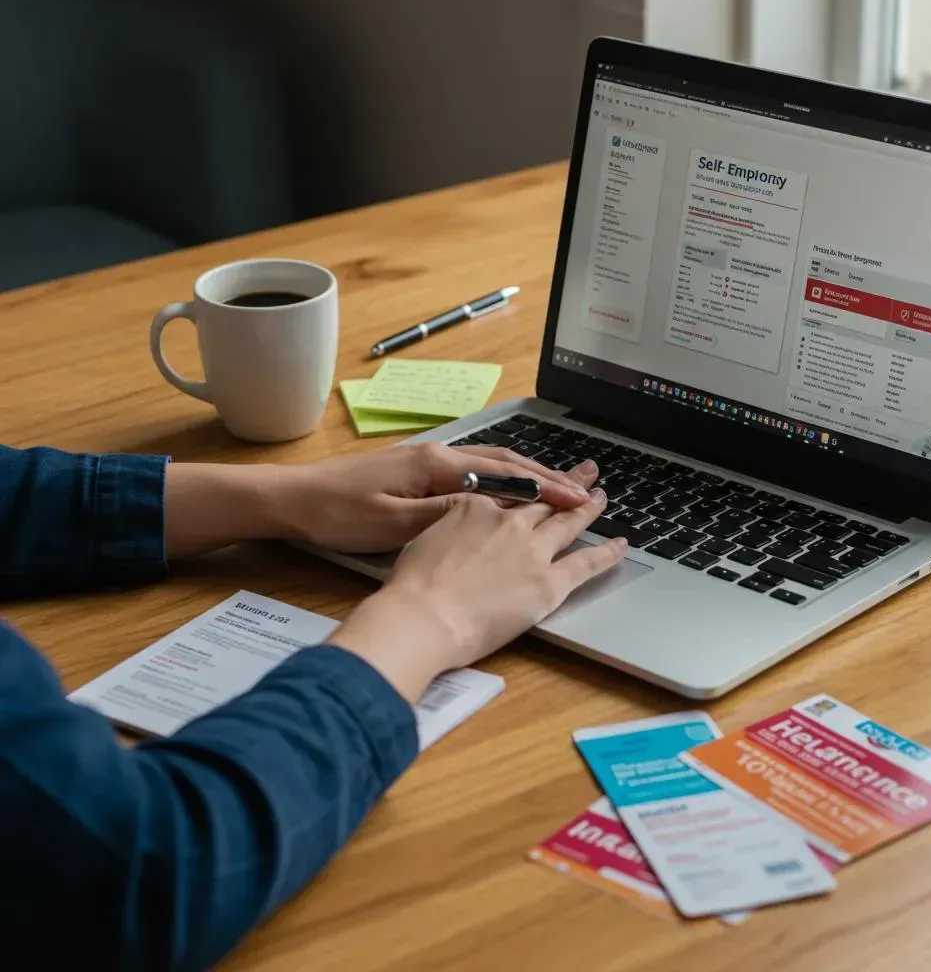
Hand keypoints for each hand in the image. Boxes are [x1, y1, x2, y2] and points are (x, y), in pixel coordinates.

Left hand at [271, 443, 594, 553]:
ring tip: (563, 481)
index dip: (546, 487)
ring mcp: (428, 458)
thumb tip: (488, 510)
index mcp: (436, 465)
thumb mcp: (392, 524)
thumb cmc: (339, 513)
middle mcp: (438, 455)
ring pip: (493, 461)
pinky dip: (505, 476)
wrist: (296, 498)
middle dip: (549, 474)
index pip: (506, 474)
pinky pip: (476, 468)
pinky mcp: (418, 469)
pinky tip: (512, 486)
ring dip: (530, 472)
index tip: (580, 499)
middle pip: (507, 460)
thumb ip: (443, 515)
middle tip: (587, 482)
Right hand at [332, 472, 626, 700]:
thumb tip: (453, 531)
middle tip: (584, 472)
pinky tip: (620, 544)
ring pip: (568, 521)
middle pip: (543, 499)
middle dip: (565, 484)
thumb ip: (446, 528)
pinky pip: (586, 563)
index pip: (508, 494)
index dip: (526, 486)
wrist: (423, 616)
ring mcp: (532, 550)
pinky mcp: (548, 583)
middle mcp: (508, 522)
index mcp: (475, 508)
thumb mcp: (421, 538)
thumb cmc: (411, 586)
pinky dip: (607, 552)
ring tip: (602, 497)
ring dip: (587, 507)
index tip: (535, 480)